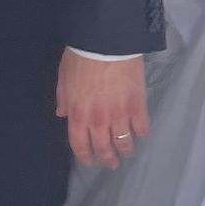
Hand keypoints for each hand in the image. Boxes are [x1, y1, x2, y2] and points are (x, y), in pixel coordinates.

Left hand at [57, 51, 148, 169]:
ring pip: (123, 142)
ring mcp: (119, 115)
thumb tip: (63, 115)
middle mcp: (97, 121)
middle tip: (112, 163)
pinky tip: (141, 134)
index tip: (91, 161)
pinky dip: (141, 133)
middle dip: (107, 158)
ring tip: (127, 151)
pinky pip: (141, 127)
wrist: (106, 42)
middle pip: (103, 148)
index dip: (86, 157)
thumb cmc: (80, 57)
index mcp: (77, 115)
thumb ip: (63, 99)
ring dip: (125, 150)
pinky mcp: (137, 106)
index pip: (80, 145)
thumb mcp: (63, 77)